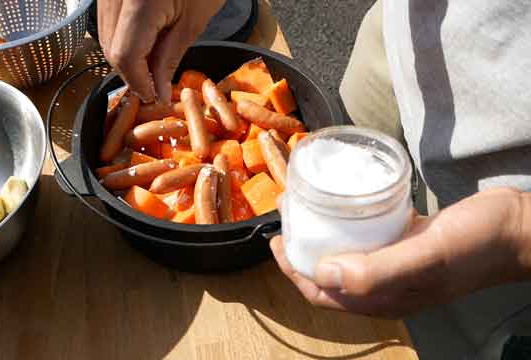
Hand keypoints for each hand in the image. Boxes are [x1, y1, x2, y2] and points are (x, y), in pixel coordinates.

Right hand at [98, 0, 224, 102]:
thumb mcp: (193, 21)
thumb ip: (170, 58)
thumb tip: (156, 91)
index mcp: (140, 2)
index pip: (125, 55)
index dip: (138, 82)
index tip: (153, 96)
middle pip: (110, 47)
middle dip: (131, 72)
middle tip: (154, 85)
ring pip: (105, 36)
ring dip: (126, 57)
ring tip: (152, 65)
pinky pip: (108, 20)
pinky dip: (123, 38)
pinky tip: (144, 43)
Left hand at [271, 187, 530, 317]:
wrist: (517, 228)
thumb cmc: (477, 244)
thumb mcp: (427, 256)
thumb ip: (376, 270)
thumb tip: (322, 272)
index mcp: (383, 298)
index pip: (322, 292)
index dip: (293, 271)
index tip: (276, 241)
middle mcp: (384, 285)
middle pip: (327, 273)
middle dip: (301, 249)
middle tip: (288, 215)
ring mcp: (395, 264)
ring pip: (344, 254)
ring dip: (321, 234)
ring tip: (307, 205)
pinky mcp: (405, 243)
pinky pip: (365, 238)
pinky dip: (347, 224)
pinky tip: (342, 204)